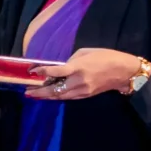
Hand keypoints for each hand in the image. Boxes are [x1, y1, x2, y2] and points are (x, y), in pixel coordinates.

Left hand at [27, 49, 145, 101]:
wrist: (124, 71)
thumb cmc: (106, 57)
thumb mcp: (86, 52)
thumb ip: (70, 60)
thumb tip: (60, 67)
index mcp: (79, 68)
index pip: (56, 72)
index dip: (42, 72)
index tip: (32, 71)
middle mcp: (78, 81)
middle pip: (54, 89)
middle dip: (39, 91)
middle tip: (27, 91)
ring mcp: (82, 91)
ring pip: (60, 96)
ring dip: (45, 96)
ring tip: (33, 94)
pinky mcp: (85, 96)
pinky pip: (68, 97)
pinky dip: (57, 96)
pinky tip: (49, 95)